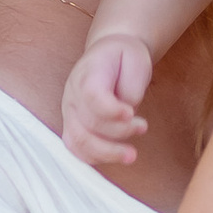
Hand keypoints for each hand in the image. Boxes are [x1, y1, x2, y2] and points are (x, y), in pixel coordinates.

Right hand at [63, 34, 154, 173]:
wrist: (107, 55)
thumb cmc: (123, 58)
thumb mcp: (135, 60)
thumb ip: (131, 87)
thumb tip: (127, 113)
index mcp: (88, 73)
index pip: (91, 95)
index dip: (111, 110)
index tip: (131, 113)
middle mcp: (73, 94)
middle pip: (87, 123)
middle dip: (118, 132)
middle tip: (143, 127)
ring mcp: (70, 112)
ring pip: (78, 141)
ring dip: (106, 153)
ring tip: (131, 154)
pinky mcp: (72, 126)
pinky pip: (77, 149)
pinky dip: (96, 157)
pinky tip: (116, 155)